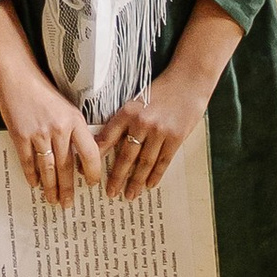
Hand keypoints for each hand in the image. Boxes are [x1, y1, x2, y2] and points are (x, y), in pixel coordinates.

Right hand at [0, 59, 105, 206]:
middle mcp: (59, 129)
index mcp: (75, 121)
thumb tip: (84, 155)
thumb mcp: (68, 108)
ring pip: (48, 169)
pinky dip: (32, 175)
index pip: (90, 153)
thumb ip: (75, 130)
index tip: (91, 183)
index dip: (93, 172)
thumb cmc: (43, 92)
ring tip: (52, 199)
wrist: (17, 78)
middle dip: (68, 188)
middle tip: (68, 203)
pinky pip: (28, 162)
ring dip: (51, 187)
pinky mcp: (20, 136)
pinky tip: (35, 183)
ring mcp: (39, 134)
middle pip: (67, 167)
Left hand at [95, 61, 207, 197]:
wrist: (188, 81)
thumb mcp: (137, 100)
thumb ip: (125, 119)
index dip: (96, 156)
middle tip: (110, 192)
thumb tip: (110, 142)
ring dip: (136, 181)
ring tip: (129, 195)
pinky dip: (155, 175)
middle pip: (125, 156)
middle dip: (116, 177)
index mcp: (127, 111)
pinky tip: (149, 185)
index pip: (107, 137)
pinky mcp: (176, 138)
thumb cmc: (161, 90)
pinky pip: (163, 161)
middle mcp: (141, 123)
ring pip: (144, 163)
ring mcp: (159, 132)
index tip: (88, 170)